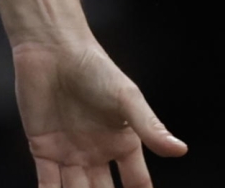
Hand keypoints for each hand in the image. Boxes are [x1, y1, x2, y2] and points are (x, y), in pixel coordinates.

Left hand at [14, 38, 185, 187]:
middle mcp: (98, 154)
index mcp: (124, 143)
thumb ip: (149, 127)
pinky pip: (48, 183)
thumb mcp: (127, 99)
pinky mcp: (43, 150)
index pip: (138, 183)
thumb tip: (180, 151)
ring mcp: (71, 153)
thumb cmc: (95, 68)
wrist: (53, 49)